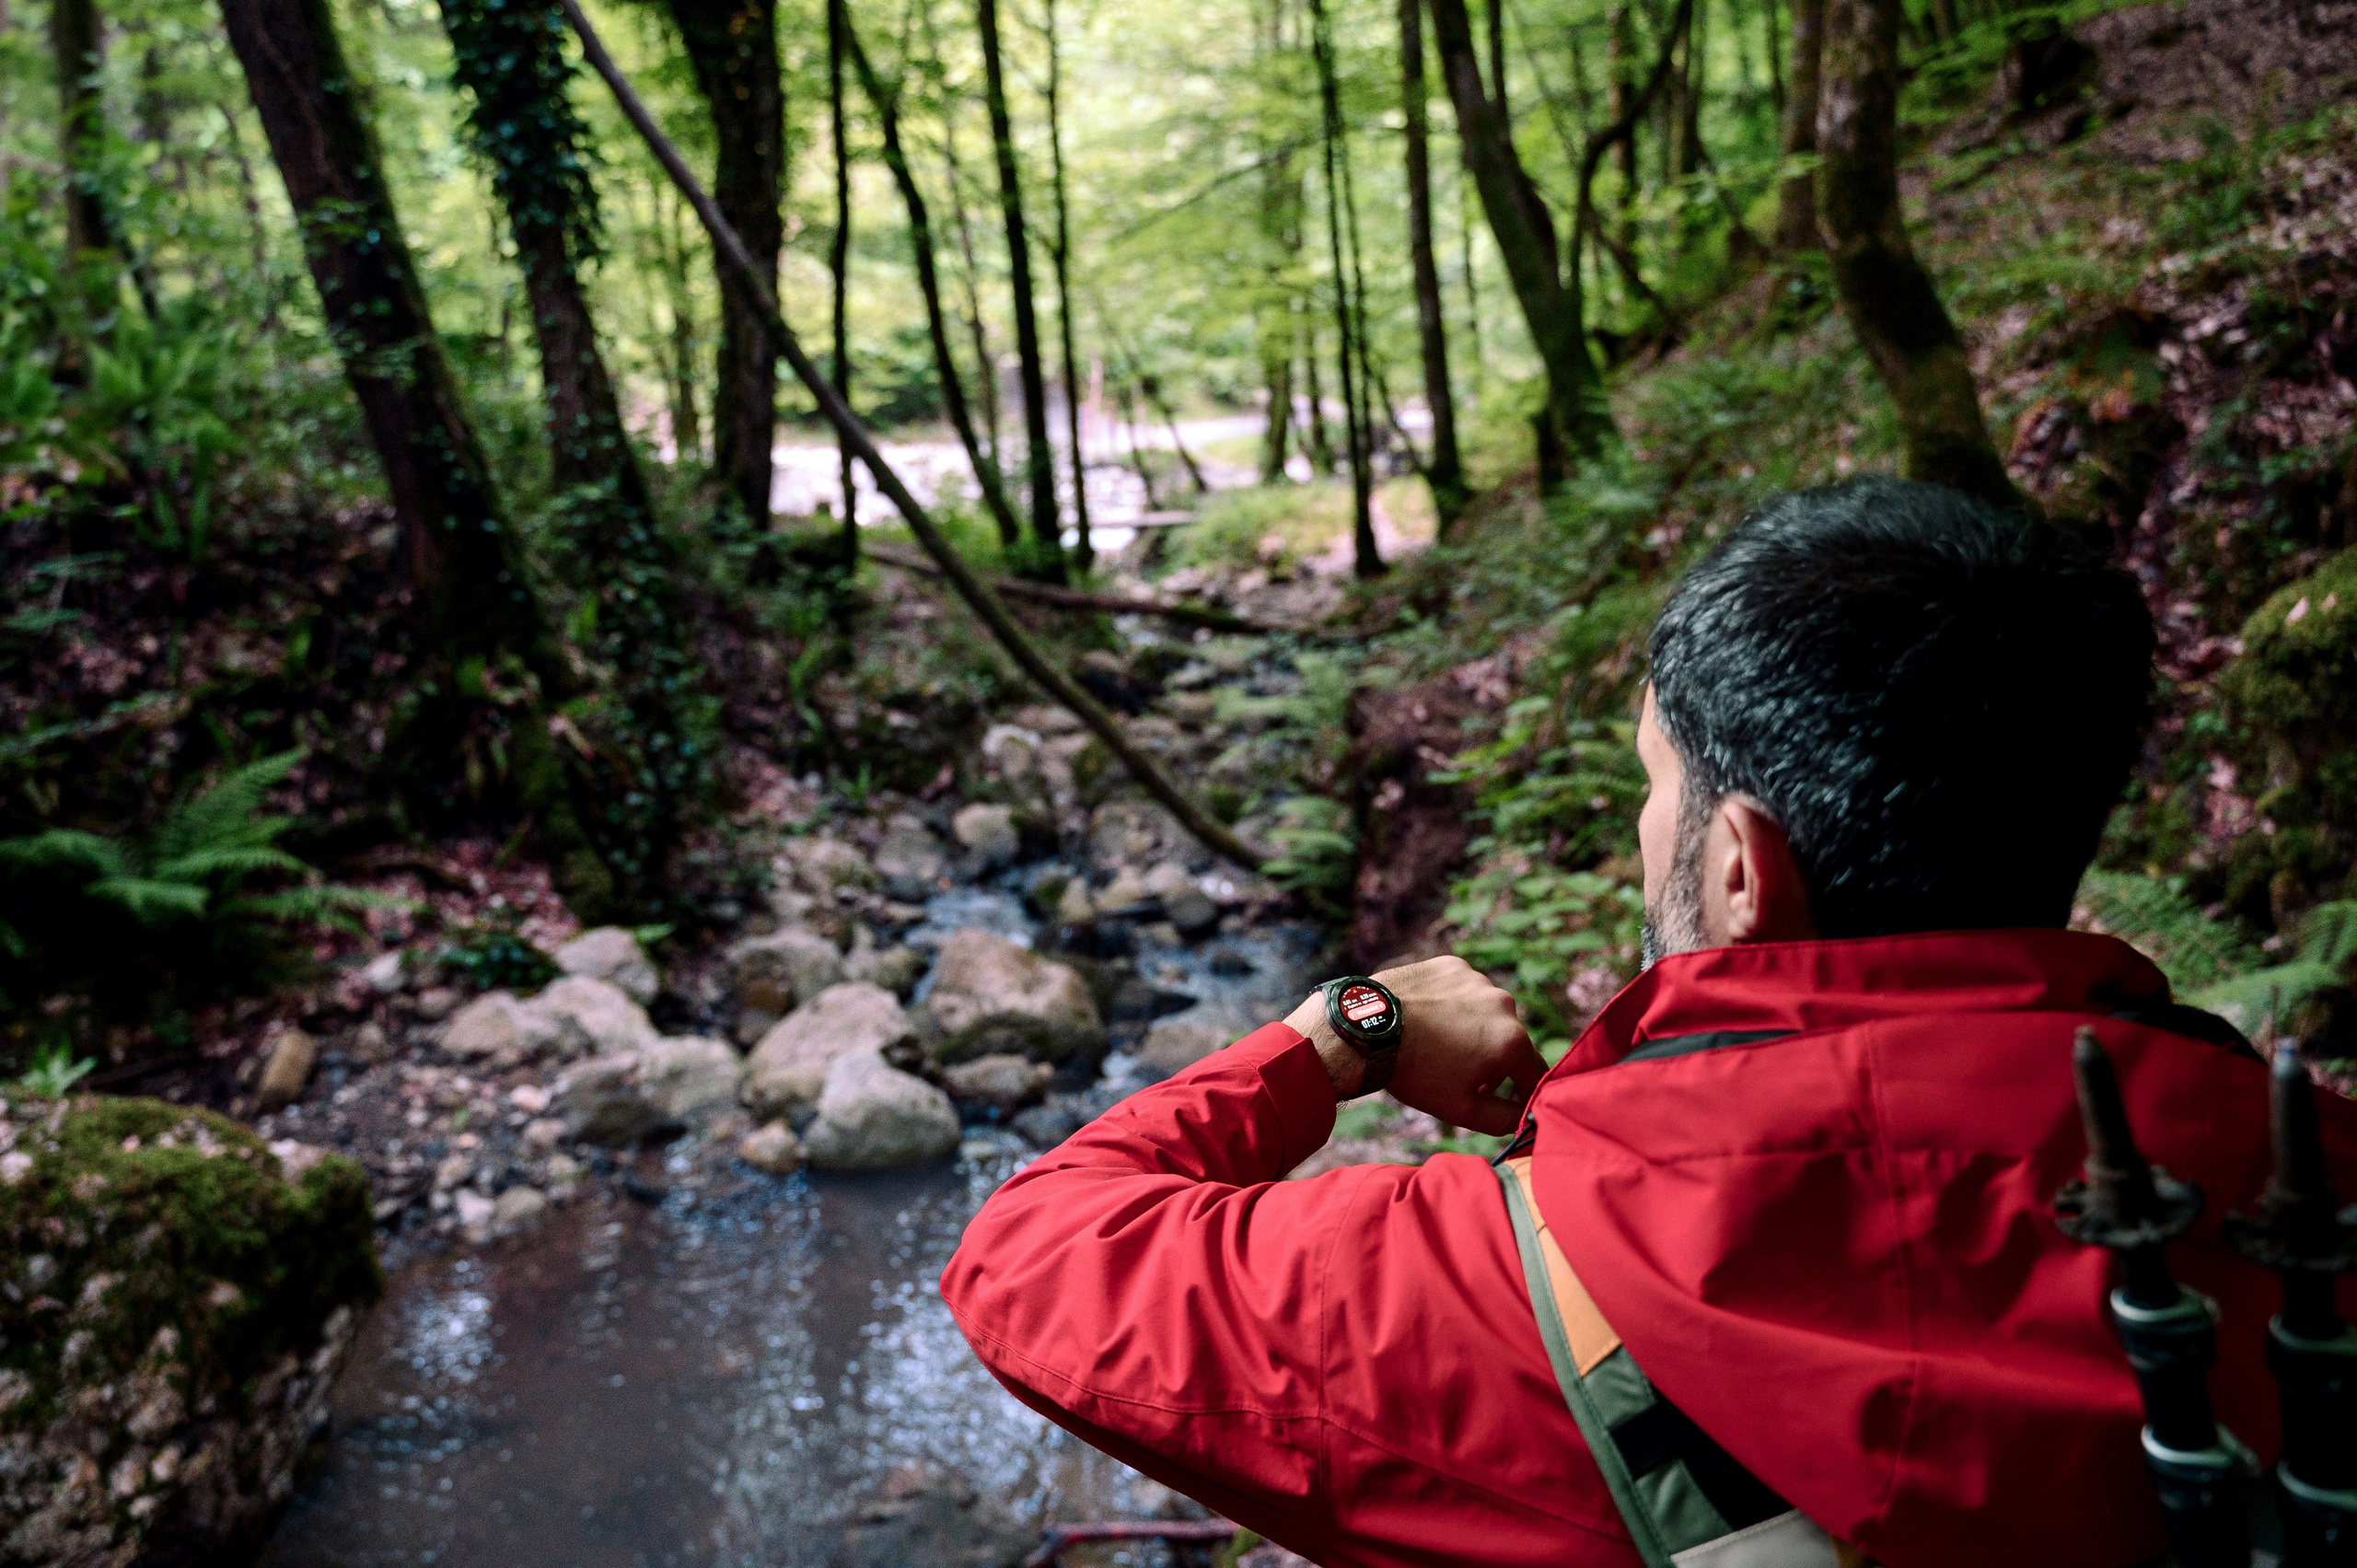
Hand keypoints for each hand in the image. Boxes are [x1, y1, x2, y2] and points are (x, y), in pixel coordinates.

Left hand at [1286, 956, 1547, 1135]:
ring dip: (1474, 1030)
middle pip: (1510, 1041)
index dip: (1522, 1093)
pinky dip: (1453, 1005)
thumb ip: (1505, 1118)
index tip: (1504, 1102)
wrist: (1365, 1030)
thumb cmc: (1414, 1072)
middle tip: (1459, 1076)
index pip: (1534, 1073)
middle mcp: (1503, 1004)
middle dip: (1493, 1061)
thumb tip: (1525, 1115)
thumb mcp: (1462, 1109)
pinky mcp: (1453, 965)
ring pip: (1487, 1013)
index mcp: (1512, 1041)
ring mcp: (1477, 980)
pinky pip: (1463, 990)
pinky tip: (1428, 1019)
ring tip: (1438, 1046)